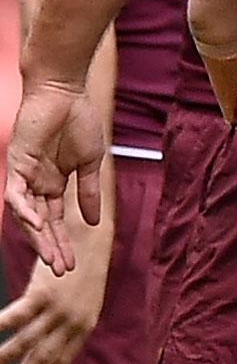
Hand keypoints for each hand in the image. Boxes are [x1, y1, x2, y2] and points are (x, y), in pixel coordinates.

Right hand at [0, 217, 108, 363]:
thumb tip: (52, 336)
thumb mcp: (86, 299)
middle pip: (45, 355)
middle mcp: (73, 321)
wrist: (89, 240)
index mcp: (86, 324)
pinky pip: (14, 317)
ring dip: (6, 356)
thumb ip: (71, 320)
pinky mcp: (42, 294)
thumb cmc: (85, 268)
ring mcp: (57, 308)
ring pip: (26, 340)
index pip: (64, 359)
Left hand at [5, 80, 106, 273]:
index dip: (63, 242)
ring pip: (27, 216)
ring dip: (38, 237)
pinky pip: (15, 195)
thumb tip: (94, 222)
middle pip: (41, 224)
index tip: (73, 264)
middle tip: (62, 270)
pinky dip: (24, 211)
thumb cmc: (79, 121)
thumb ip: (89, 193)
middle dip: (51, 248)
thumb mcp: (90, 163)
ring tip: (51, 258)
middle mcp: (37, 184)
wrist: (66, 93)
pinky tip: (37, 224)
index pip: (56, 221)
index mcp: (54, 184)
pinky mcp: (17, 165)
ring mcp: (25, 176)